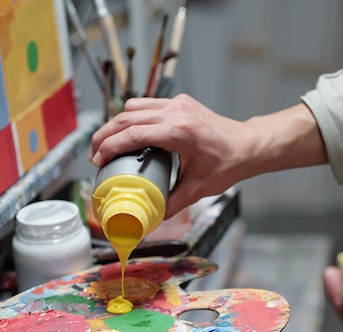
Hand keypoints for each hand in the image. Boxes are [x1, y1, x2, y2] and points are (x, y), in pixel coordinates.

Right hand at [89, 94, 326, 218]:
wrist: (247, 146)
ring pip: (134, 107)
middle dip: (105, 135)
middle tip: (94, 155)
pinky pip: (147, 104)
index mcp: (180, 131)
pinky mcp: (180, 102)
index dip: (109, 146)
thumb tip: (149, 218)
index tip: (97, 160)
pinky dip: (132, 117)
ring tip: (107, 144)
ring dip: (116, 124)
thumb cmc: (227, 165)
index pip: (133, 134)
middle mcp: (176, 112)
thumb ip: (172, 204)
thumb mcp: (198, 189)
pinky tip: (127, 133)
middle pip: (127, 117)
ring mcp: (178, 104)